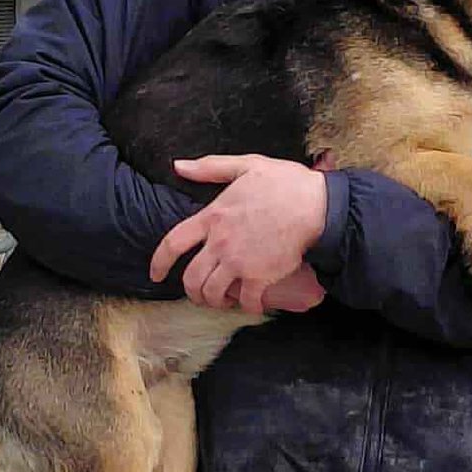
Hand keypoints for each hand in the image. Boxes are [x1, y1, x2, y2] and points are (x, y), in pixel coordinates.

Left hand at [149, 155, 327, 313]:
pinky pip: (245, 301)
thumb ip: (209, 168)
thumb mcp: (245, 165)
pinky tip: (252, 303)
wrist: (316, 205)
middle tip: (198, 294)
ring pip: (212, 293)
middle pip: (191, 278)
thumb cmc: (284, 183)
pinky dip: (247, 306)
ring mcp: (239, 262)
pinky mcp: (260, 277)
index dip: (159, 262)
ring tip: (222, 300)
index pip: (173, 243)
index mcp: (213, 216)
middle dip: (191, 291)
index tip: (156, 274)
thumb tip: (178, 166)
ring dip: (214, 302)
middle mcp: (221, 243)